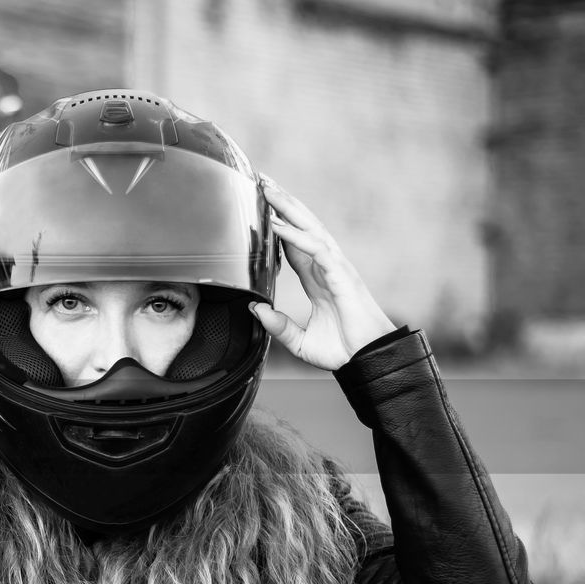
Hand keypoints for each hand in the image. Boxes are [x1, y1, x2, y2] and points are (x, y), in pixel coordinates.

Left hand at [250, 175, 396, 370]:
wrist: (368, 361)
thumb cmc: (343, 350)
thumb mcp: (300, 341)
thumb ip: (277, 326)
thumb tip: (255, 310)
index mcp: (318, 279)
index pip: (294, 245)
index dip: (279, 225)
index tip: (260, 208)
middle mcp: (327, 268)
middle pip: (303, 227)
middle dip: (283, 204)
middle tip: (261, 181)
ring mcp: (336, 268)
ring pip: (310, 229)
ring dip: (288, 208)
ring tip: (267, 190)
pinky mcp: (342, 276)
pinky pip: (316, 249)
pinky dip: (295, 235)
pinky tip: (277, 225)